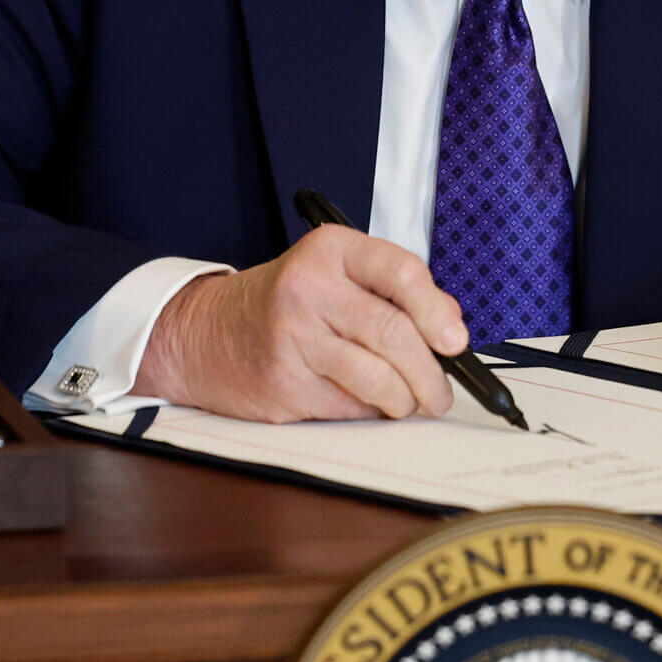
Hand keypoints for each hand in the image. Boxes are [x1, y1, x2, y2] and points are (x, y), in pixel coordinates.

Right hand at [129, 226, 467, 422]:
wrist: (206, 331)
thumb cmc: (287, 301)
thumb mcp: (337, 274)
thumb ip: (396, 291)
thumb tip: (451, 325)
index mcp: (330, 250)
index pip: (401, 272)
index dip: (437, 311)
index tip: (455, 341)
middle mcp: (309, 288)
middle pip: (393, 333)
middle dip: (431, 373)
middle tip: (442, 392)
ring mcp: (293, 338)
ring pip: (377, 379)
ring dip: (405, 400)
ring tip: (409, 401)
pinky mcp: (284, 383)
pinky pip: (349, 406)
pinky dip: (369, 411)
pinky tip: (365, 402)